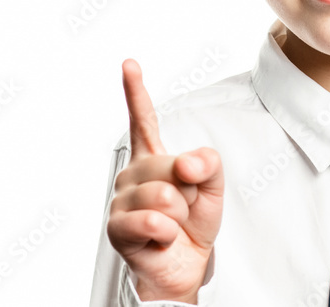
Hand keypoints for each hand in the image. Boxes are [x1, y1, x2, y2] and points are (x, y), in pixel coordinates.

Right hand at [106, 58, 223, 302]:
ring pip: (164, 195)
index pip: (143, 119)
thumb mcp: (212, 187)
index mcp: (152, 156)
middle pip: (170, 165)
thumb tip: (188, 163)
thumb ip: (207, 164)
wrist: (184, 266)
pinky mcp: (117, 226)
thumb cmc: (193, 224)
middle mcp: (132, 173)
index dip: (135, 90)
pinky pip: (153, 222)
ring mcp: (121, 198)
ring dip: (180, 215)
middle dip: (189, 190)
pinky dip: (168, 233)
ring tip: (172, 225)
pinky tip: (161, 239)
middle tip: (184, 209)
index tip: (129, 64)